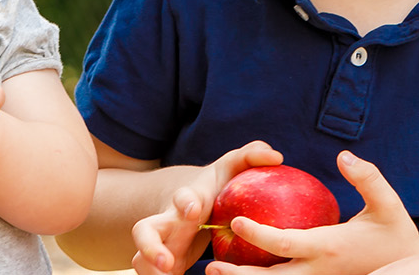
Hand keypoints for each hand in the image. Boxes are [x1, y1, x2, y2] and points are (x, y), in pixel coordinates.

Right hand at [130, 140, 282, 274]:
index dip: (185, 202)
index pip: (181, 197)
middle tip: (165, 262)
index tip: (194, 210)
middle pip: (143, 232)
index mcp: (188, 200)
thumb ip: (251, 157)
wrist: (190, 204)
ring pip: (142, 260)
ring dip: (151, 272)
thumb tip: (276, 156)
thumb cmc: (216, 184)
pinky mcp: (165, 264)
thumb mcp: (231, 168)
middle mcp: (167, 223)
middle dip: (150, 247)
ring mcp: (162, 245)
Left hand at [206, 151, 418, 274]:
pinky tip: (242, 270)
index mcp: (329, 247)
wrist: (413, 268)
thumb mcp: (388, 202)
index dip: (258, 234)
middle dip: (240, 274)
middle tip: (211, 265)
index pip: (285, 244)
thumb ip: (367, 178)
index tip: (237, 220)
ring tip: (215, 271)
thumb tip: (343, 156)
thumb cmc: (398, 233)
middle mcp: (319, 269)